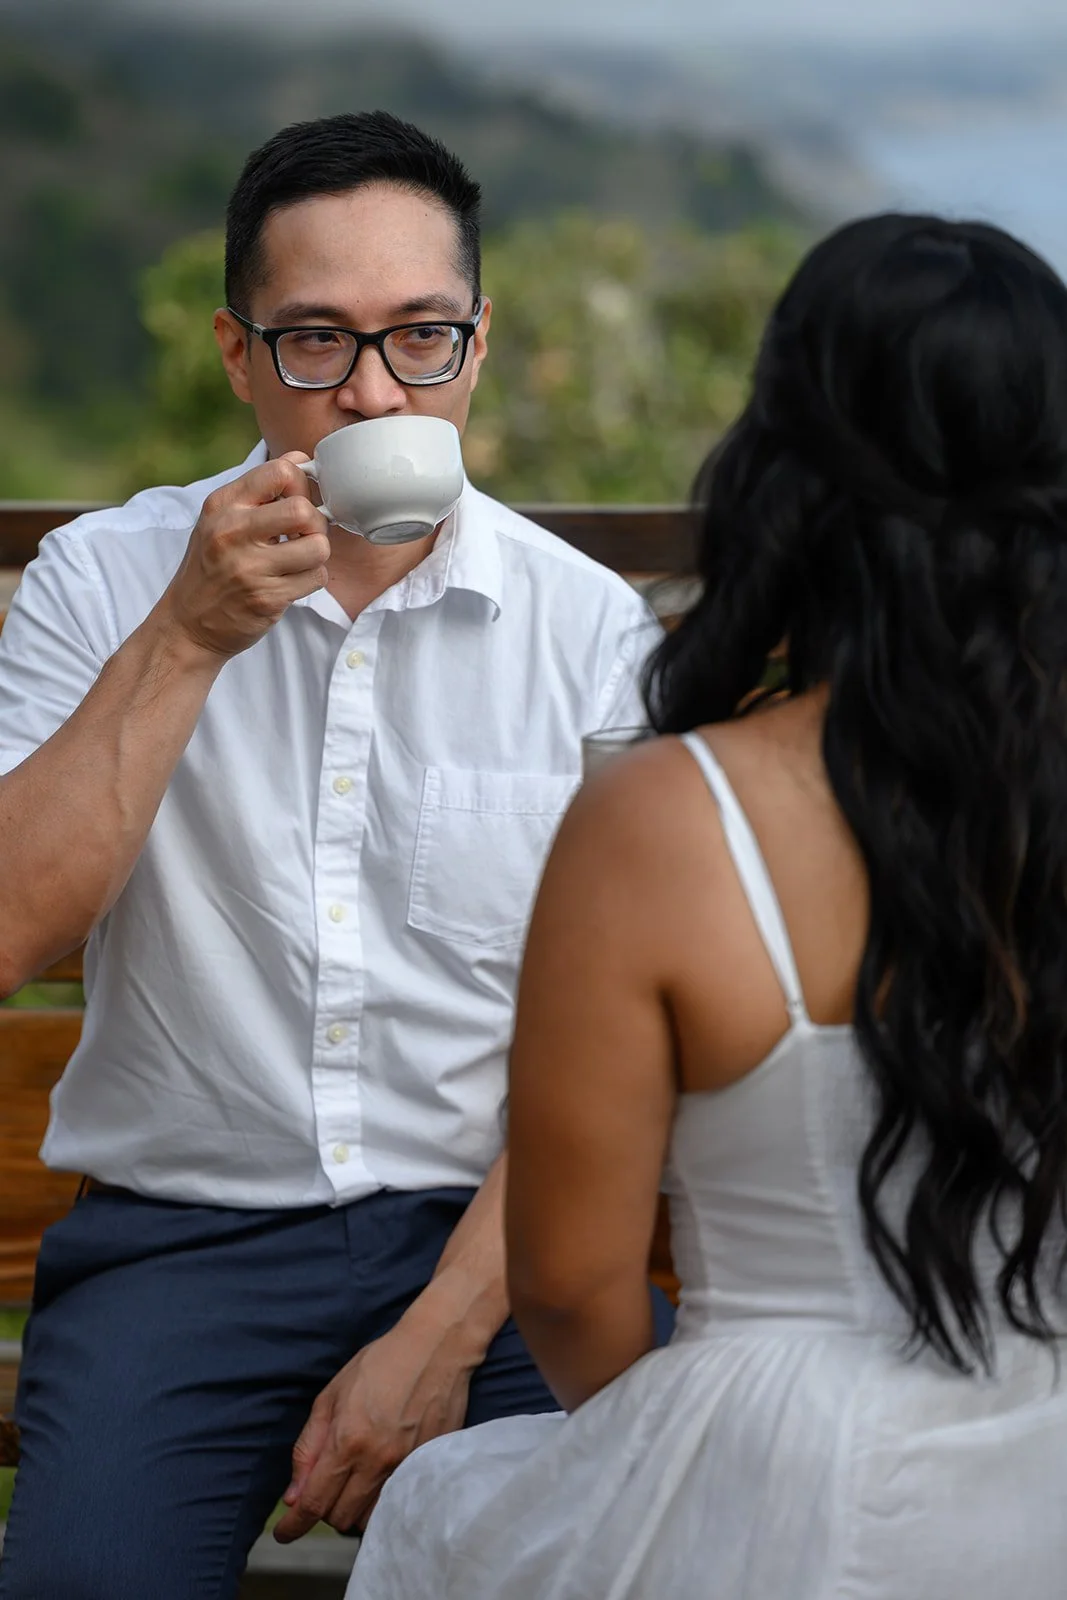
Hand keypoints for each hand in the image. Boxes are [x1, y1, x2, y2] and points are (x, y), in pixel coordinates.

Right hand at [159, 453, 328, 658]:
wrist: (188, 623)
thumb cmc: (212, 567)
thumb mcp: (221, 519)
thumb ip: (259, 491)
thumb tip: (300, 459)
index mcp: (223, 505)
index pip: (280, 471)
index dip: (301, 484)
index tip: (296, 501)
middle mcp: (232, 532)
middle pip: (303, 510)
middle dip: (315, 522)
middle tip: (304, 534)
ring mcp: (249, 567)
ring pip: (318, 546)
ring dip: (316, 554)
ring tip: (298, 559)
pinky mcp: (266, 598)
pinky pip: (316, 577)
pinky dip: (311, 578)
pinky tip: (291, 581)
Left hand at [273, 1310, 476, 1541]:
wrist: (436, 1347)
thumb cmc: (381, 1363)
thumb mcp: (332, 1395)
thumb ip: (309, 1446)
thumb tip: (293, 1495)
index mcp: (349, 1441)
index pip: (314, 1503)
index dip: (294, 1526)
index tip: (284, 1535)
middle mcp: (378, 1461)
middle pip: (341, 1517)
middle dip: (325, 1509)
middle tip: (327, 1486)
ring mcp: (407, 1466)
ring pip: (371, 1517)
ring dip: (356, 1508)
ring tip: (355, 1481)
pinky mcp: (429, 1465)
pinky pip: (398, 1502)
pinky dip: (383, 1500)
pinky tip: (381, 1477)